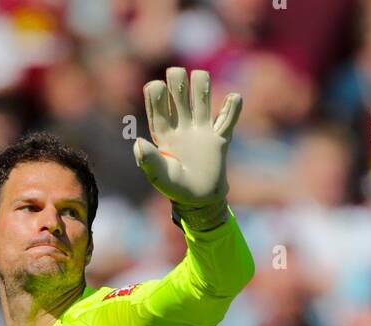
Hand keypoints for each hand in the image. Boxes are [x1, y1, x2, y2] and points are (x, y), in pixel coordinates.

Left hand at [133, 67, 241, 223]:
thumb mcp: (161, 177)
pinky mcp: (219, 138)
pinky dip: (233, 107)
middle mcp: (181, 124)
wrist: (200, 201)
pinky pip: (228, 117)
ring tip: (202, 83)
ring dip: (201, 83)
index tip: (159, 89)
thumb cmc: (177, 190)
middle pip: (178, 88)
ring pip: (202, 94)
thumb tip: (137, 142)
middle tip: (181, 83)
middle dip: (178, 79)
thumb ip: (148, 161)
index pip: (156, 100)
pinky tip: (233, 98)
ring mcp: (201, 128)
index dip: (156, 90)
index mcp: (163, 131)